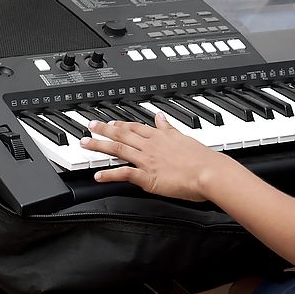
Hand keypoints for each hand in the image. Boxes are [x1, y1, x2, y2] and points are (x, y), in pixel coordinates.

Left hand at [80, 113, 225, 201]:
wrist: (209, 171)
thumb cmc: (202, 159)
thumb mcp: (184, 137)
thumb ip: (169, 128)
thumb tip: (161, 117)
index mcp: (160, 136)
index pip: (135, 127)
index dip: (120, 124)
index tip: (109, 122)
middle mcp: (151, 146)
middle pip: (122, 135)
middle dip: (102, 130)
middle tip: (88, 127)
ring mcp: (148, 160)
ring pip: (118, 149)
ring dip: (100, 146)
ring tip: (85, 144)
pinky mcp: (148, 177)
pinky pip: (124, 174)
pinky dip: (109, 175)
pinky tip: (98, 176)